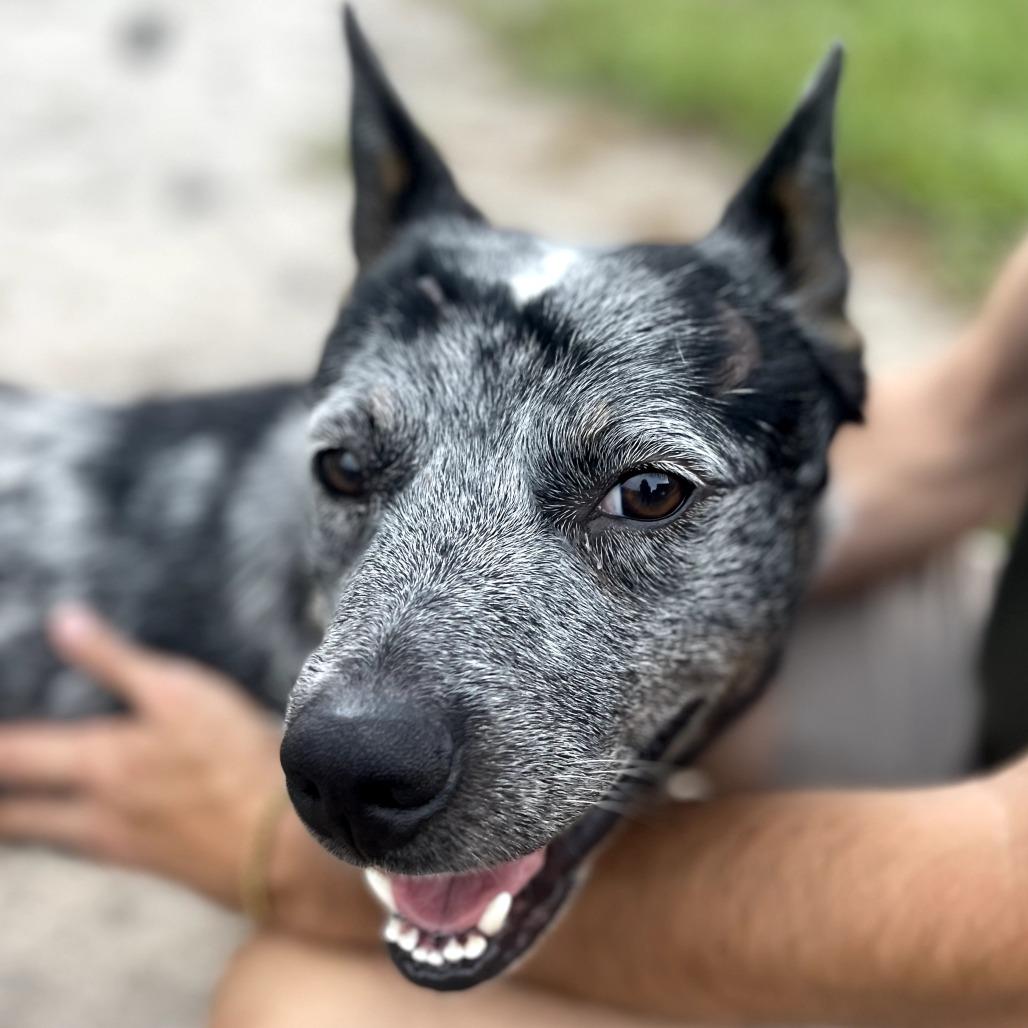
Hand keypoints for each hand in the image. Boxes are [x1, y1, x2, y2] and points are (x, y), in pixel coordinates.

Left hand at [0, 606, 283, 906]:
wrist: (281, 848)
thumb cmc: (231, 759)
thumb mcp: (179, 692)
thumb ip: (115, 659)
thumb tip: (62, 619)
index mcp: (97, 763)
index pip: (8, 757)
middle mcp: (96, 813)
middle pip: (15, 818)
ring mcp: (124, 845)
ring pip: (51, 839)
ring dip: (21, 825)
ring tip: (12, 813)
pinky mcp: (156, 863)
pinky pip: (92, 851)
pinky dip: (68, 838)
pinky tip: (82, 830)